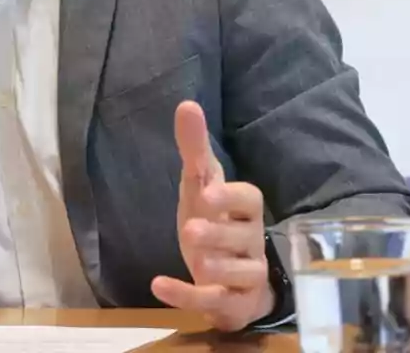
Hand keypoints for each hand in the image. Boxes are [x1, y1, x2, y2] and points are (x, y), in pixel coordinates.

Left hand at [151, 101, 275, 330]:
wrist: (231, 278)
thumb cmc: (216, 222)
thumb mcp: (200, 186)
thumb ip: (194, 149)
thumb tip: (187, 104)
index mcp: (245, 210)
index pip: (250, 199)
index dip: (231, 197)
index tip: (207, 193)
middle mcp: (251, 242)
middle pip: (245, 236)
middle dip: (220, 233)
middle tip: (192, 229)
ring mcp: (245, 275)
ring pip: (240, 272)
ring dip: (217, 266)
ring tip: (194, 259)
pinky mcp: (233, 304)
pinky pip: (215, 301)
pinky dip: (187, 296)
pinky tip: (158, 285)